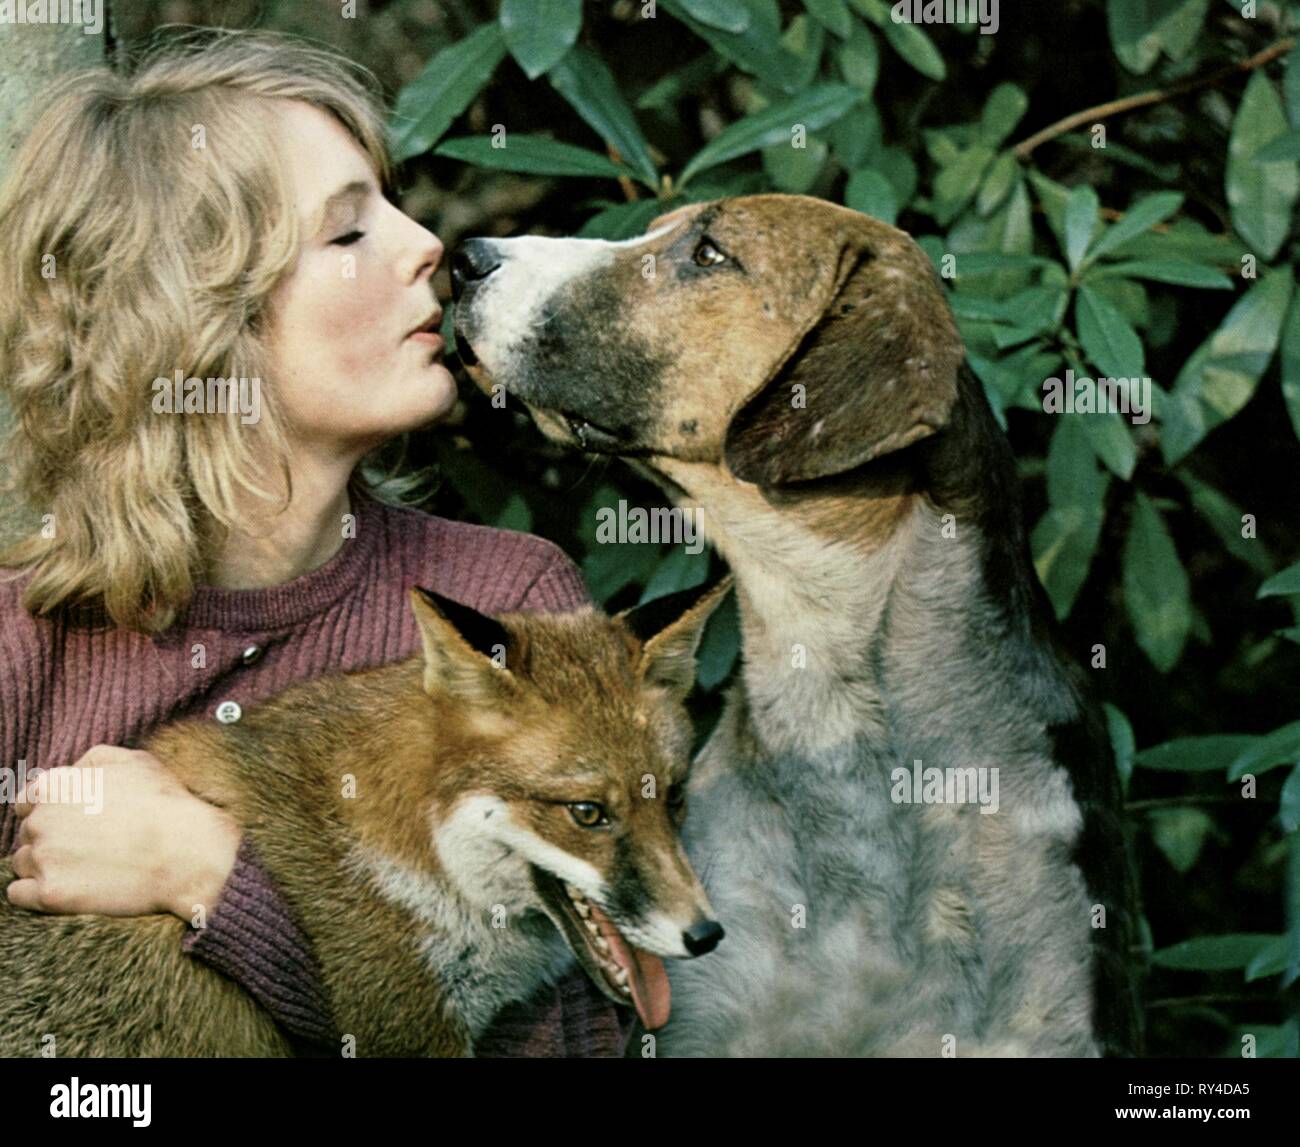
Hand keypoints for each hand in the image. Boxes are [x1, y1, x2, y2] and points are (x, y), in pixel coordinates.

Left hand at [6, 744, 240, 921]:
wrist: (189, 853)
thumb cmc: (166, 805)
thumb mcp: (135, 761)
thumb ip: (92, 761)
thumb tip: (71, 771)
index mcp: (54, 786)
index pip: (27, 801)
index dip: (51, 812)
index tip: (78, 823)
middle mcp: (41, 820)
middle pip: (28, 833)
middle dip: (53, 839)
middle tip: (93, 846)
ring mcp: (44, 858)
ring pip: (24, 863)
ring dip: (46, 866)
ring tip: (88, 868)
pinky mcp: (51, 894)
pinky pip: (19, 894)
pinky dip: (36, 892)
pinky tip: (68, 887)